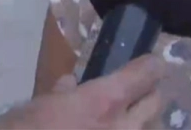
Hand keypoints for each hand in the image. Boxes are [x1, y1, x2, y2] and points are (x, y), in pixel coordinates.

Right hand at [0, 55, 165, 129]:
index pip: (147, 72)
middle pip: (157, 102)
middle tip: (133, 99)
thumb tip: (69, 84)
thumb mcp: (32, 111)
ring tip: (126, 125)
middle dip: (147, 97)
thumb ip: (58, 96)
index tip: (145, 67)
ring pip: (154, 129)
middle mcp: (125, 127)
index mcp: (104, 102)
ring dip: (143, 126)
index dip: (149, 67)